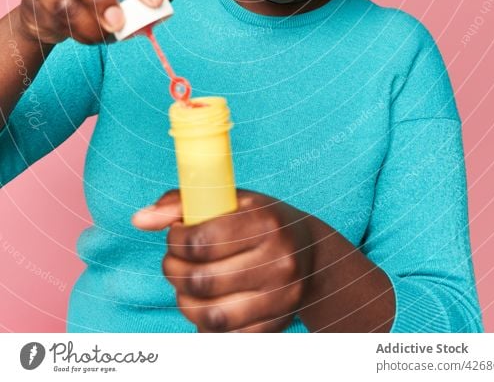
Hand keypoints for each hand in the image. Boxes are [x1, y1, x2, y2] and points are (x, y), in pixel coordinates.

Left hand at [132, 189, 313, 331]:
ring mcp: (281, 298)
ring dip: (184, 300)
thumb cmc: (260, 220)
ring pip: (210, 315)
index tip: (175, 235)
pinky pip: (225, 336)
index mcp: (266, 222)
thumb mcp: (230, 199)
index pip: (201, 241)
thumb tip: (139, 219)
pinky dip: (204, 322)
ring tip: (185, 284)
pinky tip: (205, 303)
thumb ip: (182, 204)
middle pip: (201, 281)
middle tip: (173, 261)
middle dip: (173, 270)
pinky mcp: (276, 326)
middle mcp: (279, 261)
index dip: (175, 240)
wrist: (310, 253)